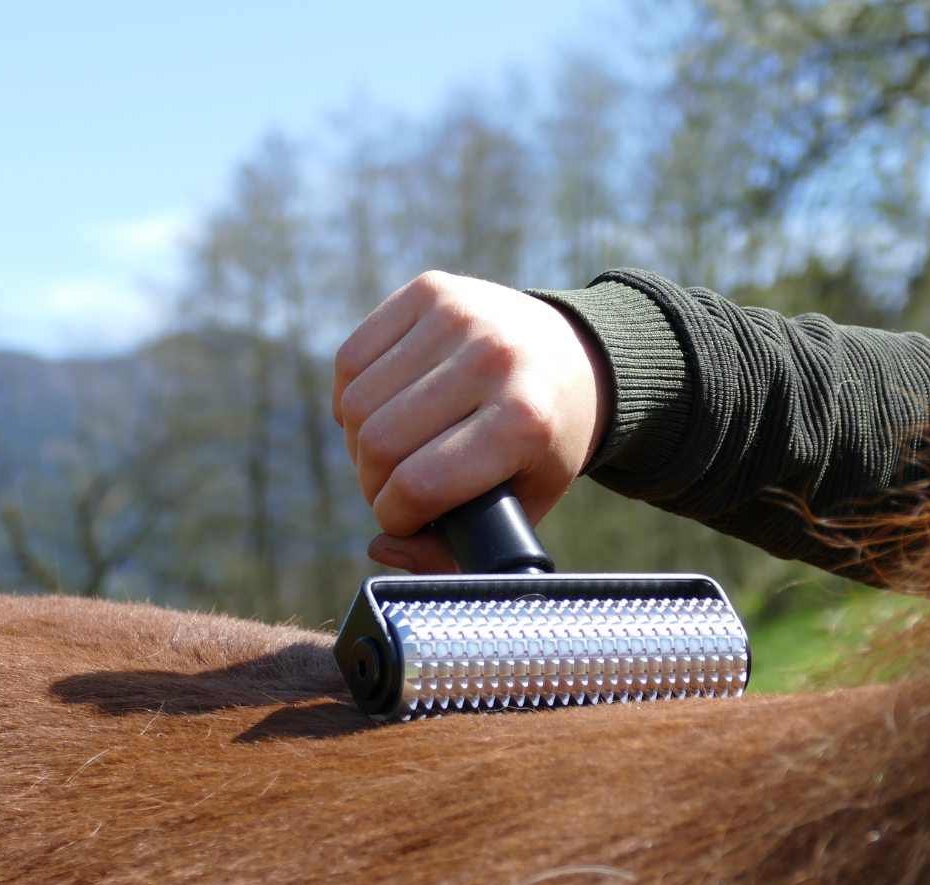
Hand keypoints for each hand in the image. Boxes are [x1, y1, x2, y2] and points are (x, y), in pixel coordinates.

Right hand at [333, 271, 611, 572]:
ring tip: (388, 452)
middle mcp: (492, 360)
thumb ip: (459, 546)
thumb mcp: (524, 502)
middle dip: (373, 484)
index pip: (420, 484)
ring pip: (356, 402)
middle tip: (393, 489)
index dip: (395, 516)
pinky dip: (349, 397)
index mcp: (524, 422)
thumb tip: (383, 549)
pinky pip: (351, 358)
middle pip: (380, 443)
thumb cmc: (544, 442)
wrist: (580, 357)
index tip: (404, 519)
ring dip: (357, 443)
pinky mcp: (430, 290)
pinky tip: (379, 410)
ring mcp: (460, 317)